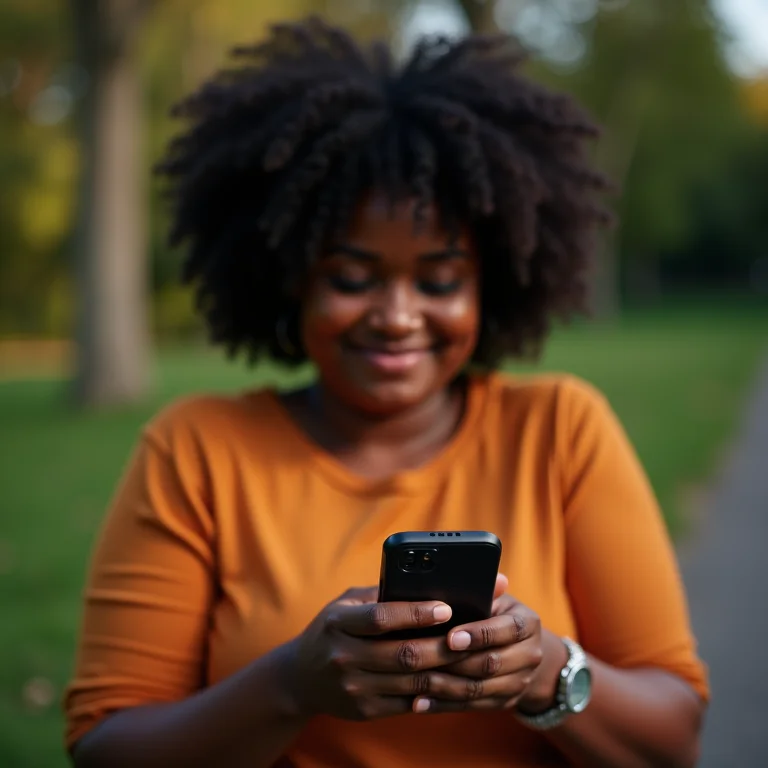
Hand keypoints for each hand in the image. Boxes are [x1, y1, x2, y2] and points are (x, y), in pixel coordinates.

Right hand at [283, 587, 470, 720]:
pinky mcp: (362, 710)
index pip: (381, 618)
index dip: (416, 613)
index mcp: (337, 622)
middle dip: (442, 646)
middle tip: (471, 636)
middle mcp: (342, 655)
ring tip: (470, 660)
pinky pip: (404, 704)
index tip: (446, 608)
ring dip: (444, 672)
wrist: (299, 678)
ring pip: (409, 682)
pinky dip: (430, 694)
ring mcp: (352, 687)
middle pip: (402, 653)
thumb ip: (380, 594)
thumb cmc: (332, 630)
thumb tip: (427, 579)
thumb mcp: (346, 604)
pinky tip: (449, 682)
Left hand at [408, 576, 565, 713]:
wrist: (524, 650)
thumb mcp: (496, 599)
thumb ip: (485, 590)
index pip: (507, 629)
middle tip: (423, 659)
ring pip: (479, 689)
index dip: (479, 634)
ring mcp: (519, 683)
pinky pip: (471, 707)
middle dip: (455, 662)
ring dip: (444, 687)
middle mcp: (530, 656)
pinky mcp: (503, 703)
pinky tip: (419, 701)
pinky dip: (443, 705)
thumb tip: (475, 577)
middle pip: (490, 664)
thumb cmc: (498, 614)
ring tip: (416, 680)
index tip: (451, 637)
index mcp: (528, 624)